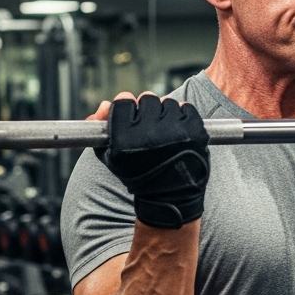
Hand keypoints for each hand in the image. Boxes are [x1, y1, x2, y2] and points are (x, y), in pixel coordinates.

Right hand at [93, 92, 209, 228]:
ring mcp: (175, 132)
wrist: (170, 197)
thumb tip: (106, 103)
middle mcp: (149, 134)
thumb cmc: (137, 174)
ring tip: (164, 131)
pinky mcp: (194, 132)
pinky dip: (183, 116)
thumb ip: (100, 127)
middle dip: (146, 109)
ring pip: (167, 102)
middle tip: (149, 124)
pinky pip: (186, 108)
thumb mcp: (110, 156)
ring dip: (165, 113)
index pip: (124, 101)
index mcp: (125, 139)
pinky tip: (178, 131)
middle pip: (147, 98)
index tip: (131, 115)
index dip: (127, 107)